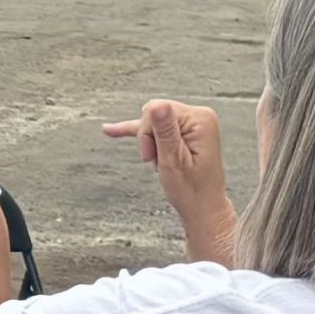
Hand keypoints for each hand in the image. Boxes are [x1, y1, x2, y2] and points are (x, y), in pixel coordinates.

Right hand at [103, 100, 235, 245]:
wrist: (202, 208)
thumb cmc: (191, 190)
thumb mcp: (173, 160)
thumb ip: (165, 131)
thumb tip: (157, 105)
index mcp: (200, 119)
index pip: (157, 109)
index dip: (147, 133)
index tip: (152, 157)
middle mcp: (199, 116)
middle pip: (154, 113)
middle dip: (147, 138)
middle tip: (154, 161)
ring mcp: (193, 123)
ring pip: (152, 122)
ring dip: (149, 143)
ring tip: (157, 162)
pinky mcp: (185, 131)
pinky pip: (157, 127)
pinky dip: (140, 134)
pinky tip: (112, 130)